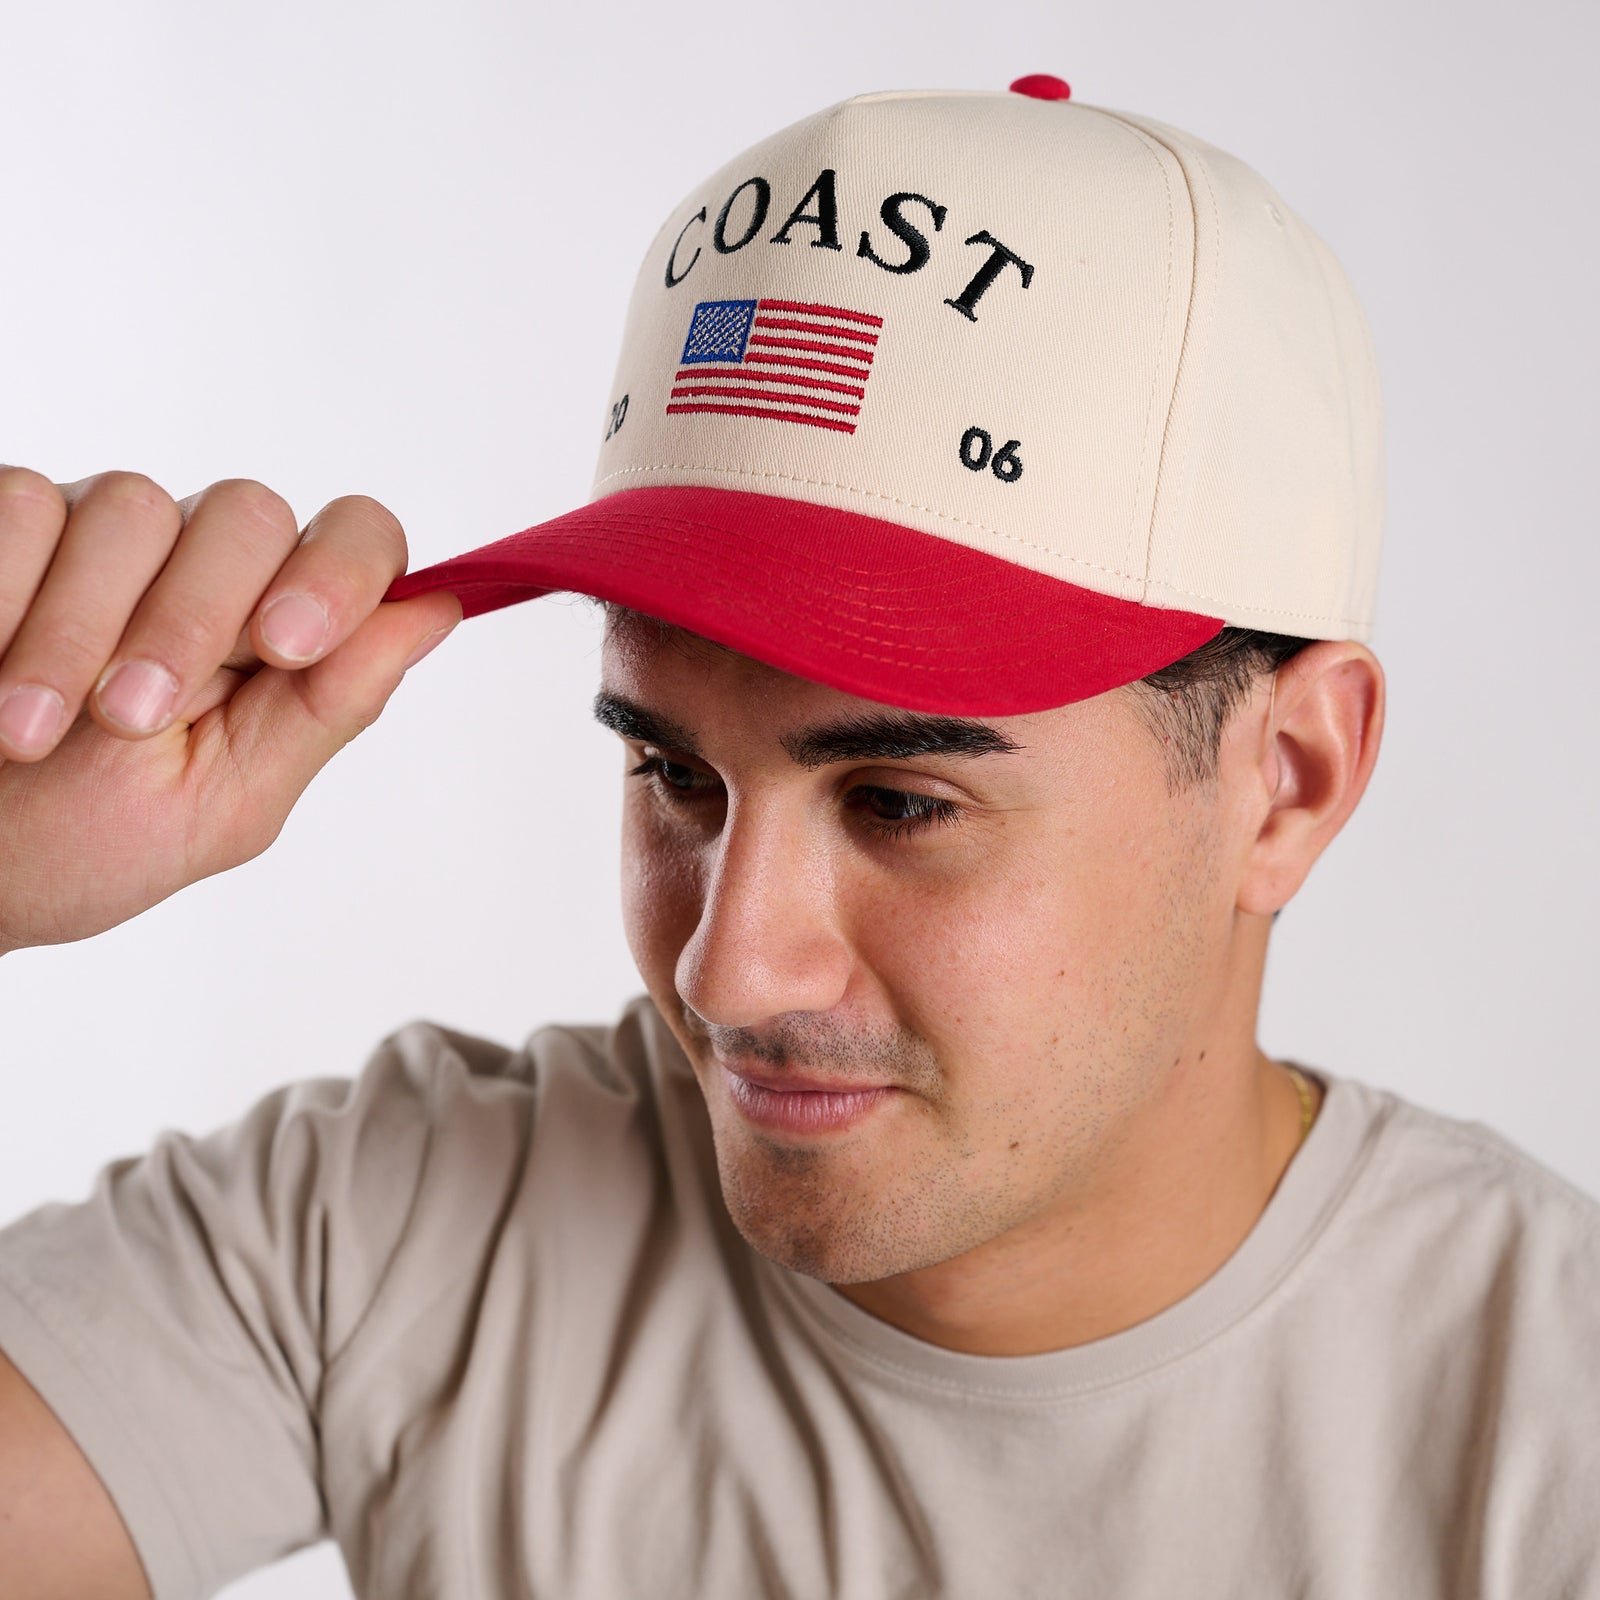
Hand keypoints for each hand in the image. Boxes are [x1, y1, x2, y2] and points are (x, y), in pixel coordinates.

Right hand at [0, 468, 461, 954]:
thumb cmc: (87, 844)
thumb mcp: (226, 801)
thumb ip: (327, 708)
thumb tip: (433, 616)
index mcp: (275, 628)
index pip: (356, 543)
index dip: (340, 574)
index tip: (287, 647)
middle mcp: (202, 562)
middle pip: (250, 515)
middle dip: (193, 619)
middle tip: (132, 718)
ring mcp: (103, 532)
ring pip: (134, 506)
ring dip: (80, 627)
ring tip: (29, 731)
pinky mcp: (10, 519)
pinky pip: (23, 503)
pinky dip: (4, 593)